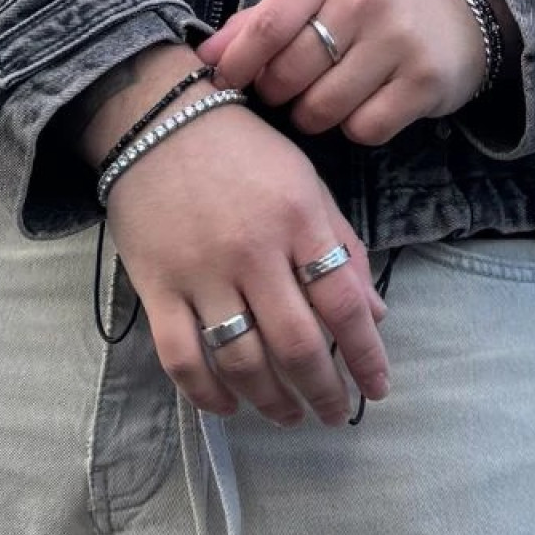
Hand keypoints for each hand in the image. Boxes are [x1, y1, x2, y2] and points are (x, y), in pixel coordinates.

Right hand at [75, 42, 389, 427]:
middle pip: (297, 343)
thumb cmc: (244, 151)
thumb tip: (375, 316)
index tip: (377, 388)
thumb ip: (342, 245)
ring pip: (242, 360)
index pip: (343, 302)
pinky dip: (206, 393)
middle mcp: (253, 250)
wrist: (159, 119)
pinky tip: (228, 406)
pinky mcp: (156, 286)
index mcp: (298, 219)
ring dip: (272, 401)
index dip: (366, 355)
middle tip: (335, 414)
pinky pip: (182, 357)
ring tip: (288, 415)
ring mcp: (200, 271)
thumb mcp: (306, 183)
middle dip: (324, 391)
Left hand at [196, 0, 488, 144]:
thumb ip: (265, 18)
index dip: (237, 64)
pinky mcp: (425, 82)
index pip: (267, 26)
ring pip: (322, 108)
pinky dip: (354, 127)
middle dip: (278, 93)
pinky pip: (364, 129)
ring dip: (313, 115)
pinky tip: (365, 104)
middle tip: (289, 89)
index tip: (223, 82)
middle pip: (289, 74)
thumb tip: (206, 55)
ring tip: (327, 97)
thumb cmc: (377, 0)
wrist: (466, 7)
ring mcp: (400, 41)